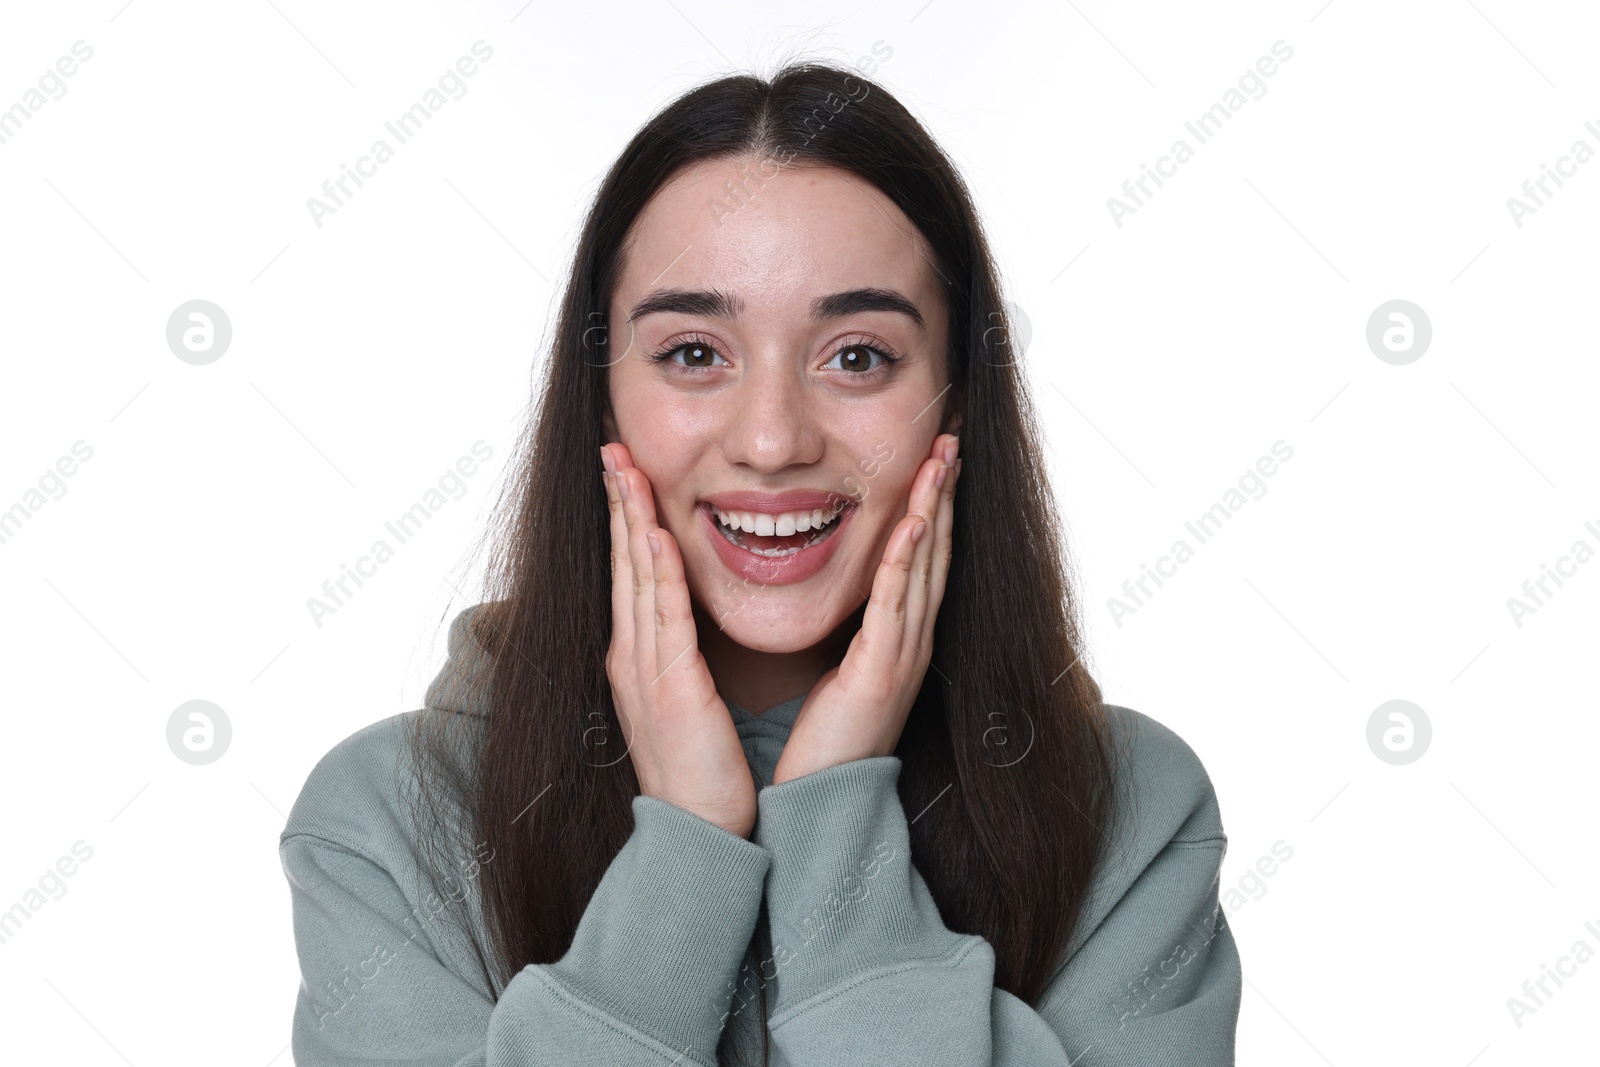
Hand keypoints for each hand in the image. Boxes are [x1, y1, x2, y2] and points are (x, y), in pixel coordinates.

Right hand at [602, 443, 758, 838]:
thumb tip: (690, 635)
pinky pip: (661, 611)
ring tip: (622, 466)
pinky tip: (650, 529)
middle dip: (617, 501)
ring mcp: (644, 666)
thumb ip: (686, 663)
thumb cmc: (703, 777)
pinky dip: (654, 566)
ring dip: (629, 516)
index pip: (632, 573)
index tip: (626, 474)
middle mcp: (633, 654)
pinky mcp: (668, 683)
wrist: (699, 835)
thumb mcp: (688, 707)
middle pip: (623, 561)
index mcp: (640, 658)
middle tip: (611, 447)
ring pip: (635, 574)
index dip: (626, 520)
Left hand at [771, 434, 960, 784]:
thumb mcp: (840, 674)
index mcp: (898, 640)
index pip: (921, 559)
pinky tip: (914, 521)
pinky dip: (908, 560)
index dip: (931, 505)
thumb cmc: (819, 746)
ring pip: (925, 567)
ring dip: (934, 509)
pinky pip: (897, 605)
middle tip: (950, 437)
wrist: (817, 809)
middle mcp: (910, 643)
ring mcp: (902, 657)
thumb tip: (845, 597)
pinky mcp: (881, 674)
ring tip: (942, 458)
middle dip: (943, 493)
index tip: (934, 458)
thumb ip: (848, 634)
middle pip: (935, 552)